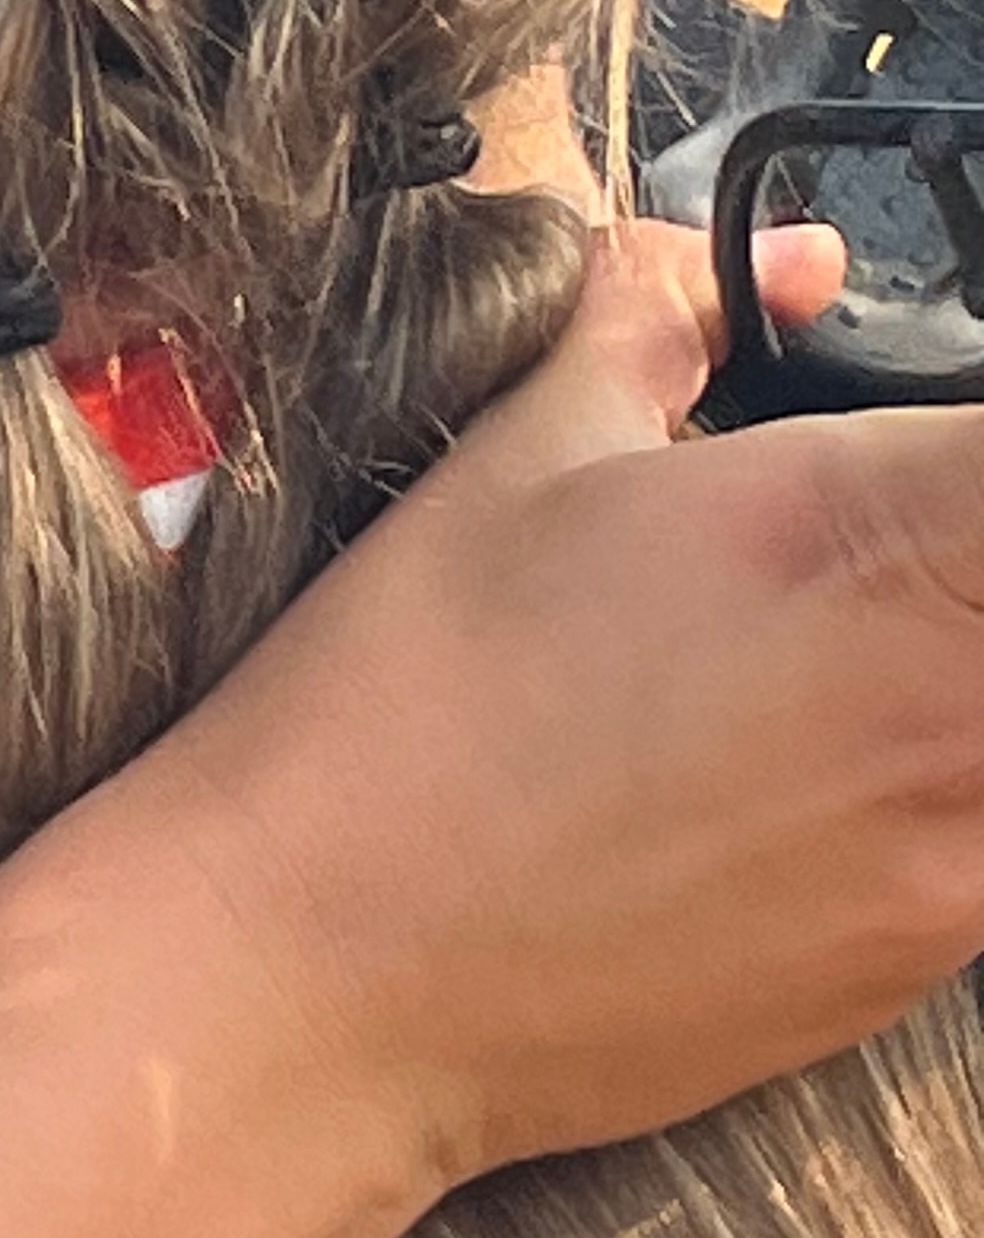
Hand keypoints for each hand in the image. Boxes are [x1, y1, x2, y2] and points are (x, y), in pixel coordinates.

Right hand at [130, 220, 983, 1189]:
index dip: (956, 446)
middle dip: (948, 556)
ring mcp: (970, 852)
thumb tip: (770, 267)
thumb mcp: (514, 463)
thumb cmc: (397, 709)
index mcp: (868, 524)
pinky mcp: (937, 961)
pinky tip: (789, 788)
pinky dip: (932, 791)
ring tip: (808, 679)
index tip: (913, 453)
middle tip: (866, 562)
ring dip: (939, 678)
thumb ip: (661, 323)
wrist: (319, 971)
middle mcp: (962, 694)